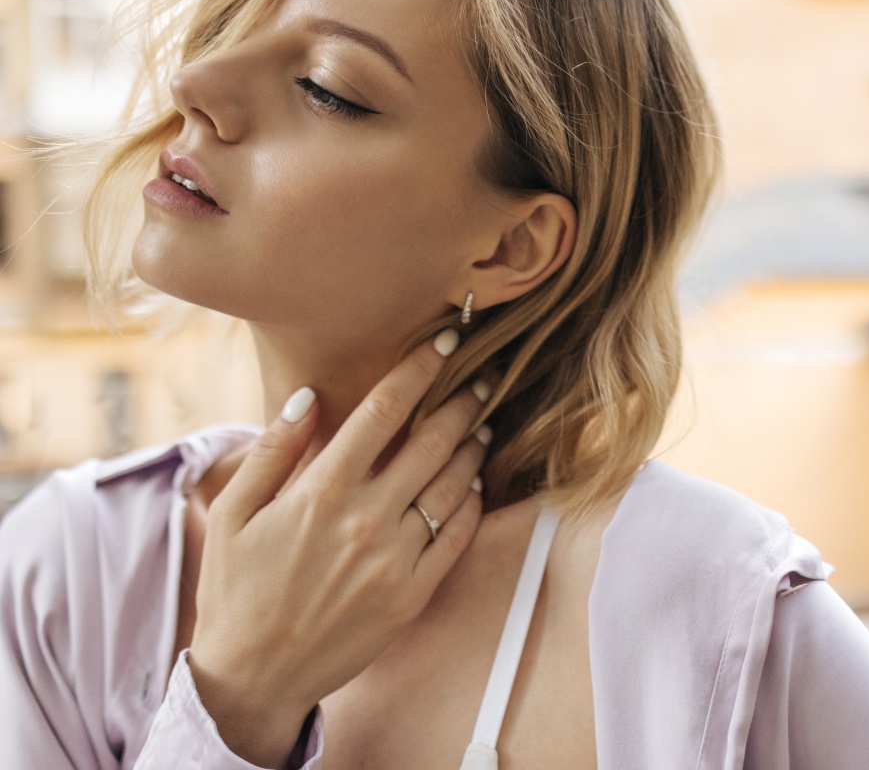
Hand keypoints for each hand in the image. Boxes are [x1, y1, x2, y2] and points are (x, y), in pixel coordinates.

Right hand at [186, 328, 488, 768]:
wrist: (254, 677)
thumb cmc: (236, 588)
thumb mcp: (232, 514)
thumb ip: (272, 451)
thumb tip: (307, 396)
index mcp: (322, 491)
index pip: (383, 410)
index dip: (419, 369)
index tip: (443, 341)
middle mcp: (367, 519)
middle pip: (433, 440)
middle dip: (463, 400)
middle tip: (484, 376)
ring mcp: (395, 560)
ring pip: (453, 484)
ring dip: (475, 445)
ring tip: (485, 422)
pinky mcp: (412, 595)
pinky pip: (457, 537)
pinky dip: (472, 502)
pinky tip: (474, 481)